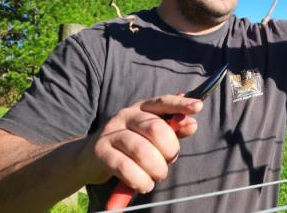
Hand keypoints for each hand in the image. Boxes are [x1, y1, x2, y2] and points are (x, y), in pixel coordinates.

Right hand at [79, 95, 202, 193]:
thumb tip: (192, 124)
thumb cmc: (128, 146)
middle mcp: (126, 115)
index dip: (180, 104)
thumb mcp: (150, 135)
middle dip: (169, 150)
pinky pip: (125, 167)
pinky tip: (143, 185)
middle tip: (169, 161)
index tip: (198, 107)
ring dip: (155, 169)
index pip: (163, 102)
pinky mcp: (100, 152)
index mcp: (141, 108)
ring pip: (141, 150)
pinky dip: (139, 180)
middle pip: (155, 128)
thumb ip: (173, 129)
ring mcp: (111, 132)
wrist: (88, 158)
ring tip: (156, 177)